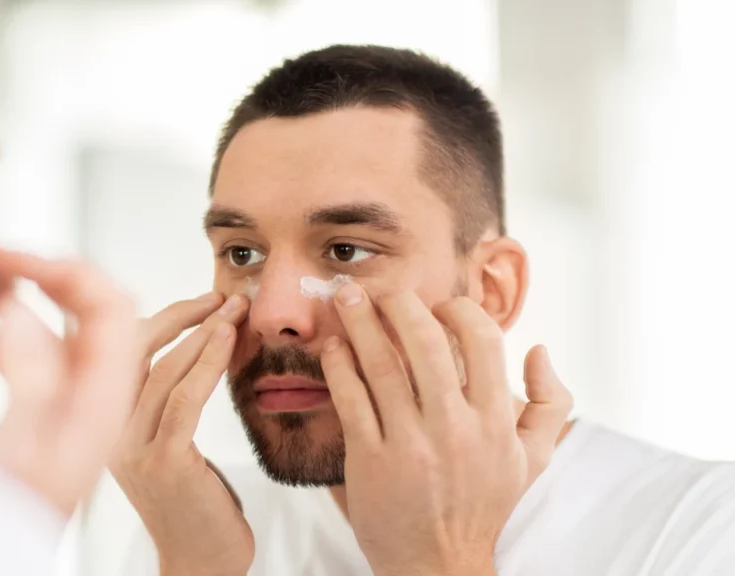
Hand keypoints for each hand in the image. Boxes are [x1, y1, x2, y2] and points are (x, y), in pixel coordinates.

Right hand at [0, 250, 140, 517]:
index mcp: (101, 400)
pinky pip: (28, 355)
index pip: (111, 307)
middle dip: (44, 274)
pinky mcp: (39, 417)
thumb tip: (23, 304)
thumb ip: (27, 376)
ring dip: (17, 296)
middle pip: (90, 310)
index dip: (68, 269)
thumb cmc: (3, 527)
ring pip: (54, 329)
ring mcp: (67, 406)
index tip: (12, 256)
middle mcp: (92, 396)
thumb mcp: (15, 450)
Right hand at [110, 293, 254, 575]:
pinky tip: (229, 339)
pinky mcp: (163, 463)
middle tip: (220, 295)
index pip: (120, 354)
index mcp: (105, 425)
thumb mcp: (172, 447)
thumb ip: (169, 406)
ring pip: (162, 370)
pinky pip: (186, 399)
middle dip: (179, 315)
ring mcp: (132, 449)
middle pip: (132, 351)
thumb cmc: (196, 507)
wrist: (201, 566)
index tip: (201, 301)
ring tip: (234, 308)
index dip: (161, 320)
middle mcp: (108, 433)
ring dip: (202, 331)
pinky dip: (208, 361)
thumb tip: (195, 349)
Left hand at [321, 287, 571, 575]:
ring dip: (359, 323)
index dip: (458, 309)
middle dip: (398, 303)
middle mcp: (454, 430)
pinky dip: (338, 367)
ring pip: (381, 366)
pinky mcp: (370, 462)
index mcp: (495, 423)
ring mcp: (409, 445)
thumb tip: (539, 349)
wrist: (438, 566)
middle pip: (424, 342)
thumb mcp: (532, 461)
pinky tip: (332, 348)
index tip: (438, 304)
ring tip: (344, 298)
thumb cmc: (483, 506)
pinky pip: (350, 400)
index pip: (482, 340)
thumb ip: (548, 404)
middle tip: (380, 288)